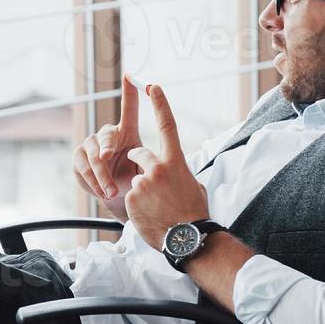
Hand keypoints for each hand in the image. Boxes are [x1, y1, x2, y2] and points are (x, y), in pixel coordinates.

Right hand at [73, 75, 143, 221]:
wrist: (116, 196)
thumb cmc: (132, 178)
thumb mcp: (144, 170)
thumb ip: (145, 161)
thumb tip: (147, 157)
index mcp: (126, 132)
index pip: (129, 109)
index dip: (129, 92)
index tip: (130, 75)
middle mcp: (107, 134)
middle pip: (106, 135)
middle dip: (106, 146)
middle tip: (106, 156)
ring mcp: (90, 144)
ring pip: (92, 155)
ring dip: (101, 173)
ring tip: (110, 190)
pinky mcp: (78, 157)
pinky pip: (82, 167)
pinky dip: (92, 180)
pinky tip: (101, 190)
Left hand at [125, 84, 209, 249]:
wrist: (187, 239)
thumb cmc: (194, 213)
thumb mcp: (192, 184)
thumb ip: (178, 170)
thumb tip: (172, 167)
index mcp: (176, 161)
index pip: (167, 125)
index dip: (159, 103)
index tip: (151, 85)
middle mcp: (158, 167)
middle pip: (139, 153)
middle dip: (138, 161)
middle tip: (152, 181)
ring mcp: (144, 182)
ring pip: (135, 178)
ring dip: (142, 189)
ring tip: (156, 206)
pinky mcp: (132, 196)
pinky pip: (130, 195)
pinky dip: (137, 203)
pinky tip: (149, 214)